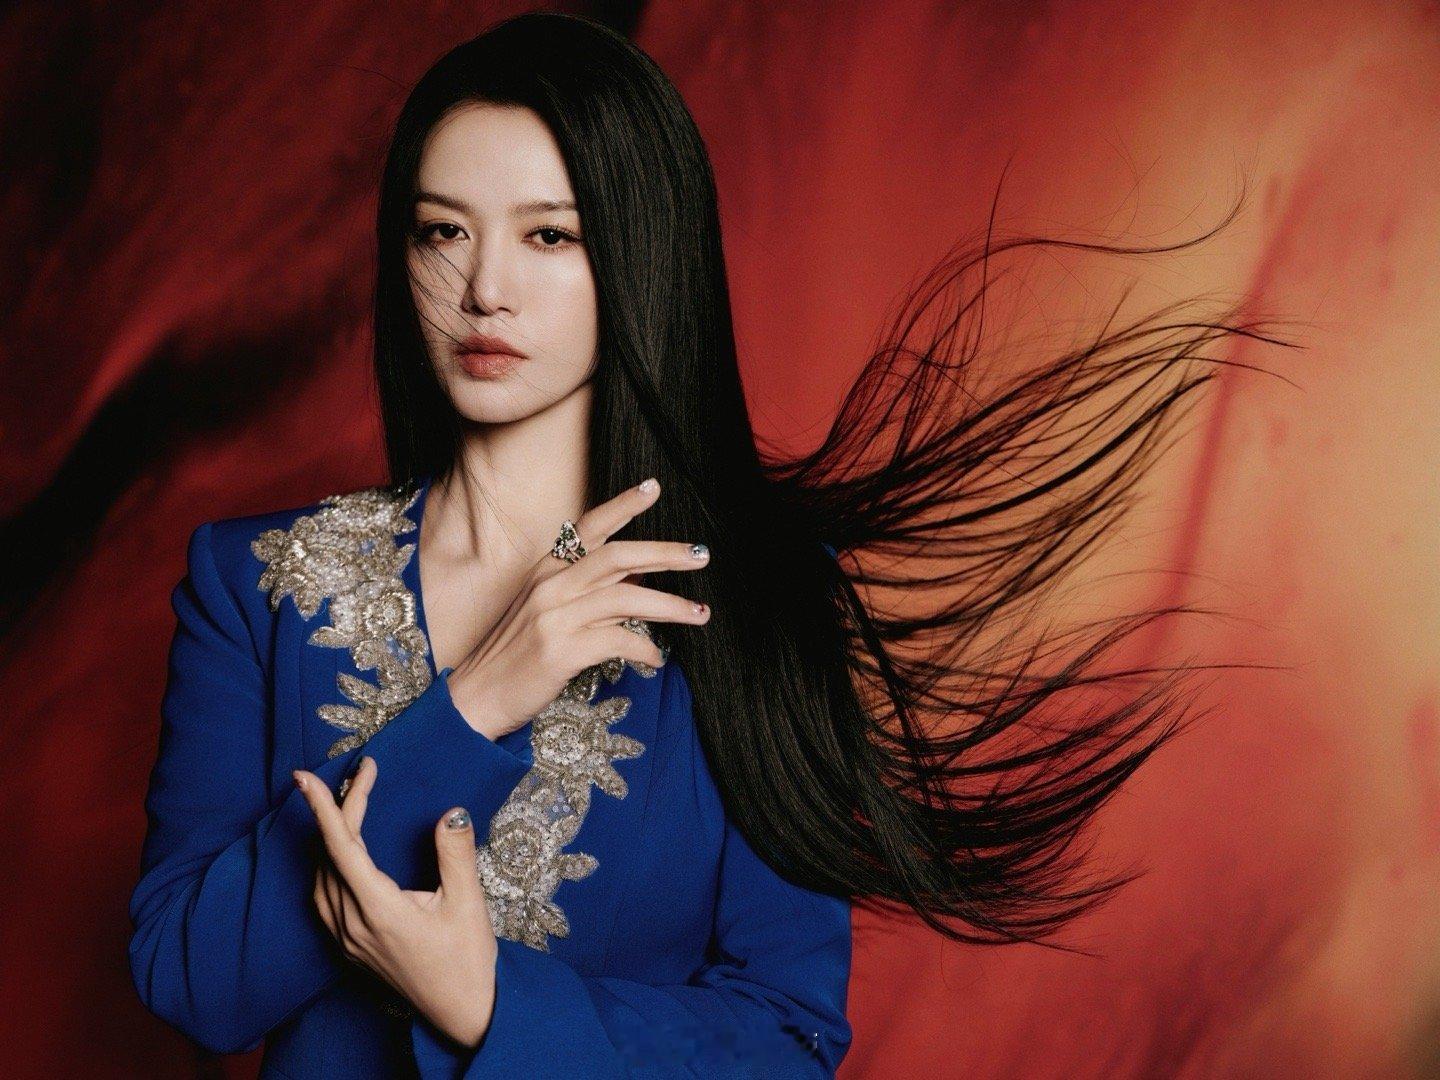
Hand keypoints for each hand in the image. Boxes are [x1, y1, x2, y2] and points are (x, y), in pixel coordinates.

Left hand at [294, 756, 497, 1049]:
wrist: (463, 1012)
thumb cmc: (467, 959)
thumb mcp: (468, 904)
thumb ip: (456, 854)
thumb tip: (450, 812)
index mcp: (378, 910)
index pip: (341, 847)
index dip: (322, 807)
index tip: (304, 777)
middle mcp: (353, 924)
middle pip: (332, 854)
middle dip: (342, 807)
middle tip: (364, 772)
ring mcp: (347, 939)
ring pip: (321, 876)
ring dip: (331, 836)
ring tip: (350, 803)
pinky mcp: (349, 947)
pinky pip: (323, 897)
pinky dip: (327, 864)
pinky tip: (341, 854)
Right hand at [447, 477, 712, 739]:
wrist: (475, 697)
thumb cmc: (515, 654)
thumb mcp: (547, 611)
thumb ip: (589, 590)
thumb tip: (640, 577)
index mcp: (546, 571)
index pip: (590, 528)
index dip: (623, 506)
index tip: (653, 487)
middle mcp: (550, 586)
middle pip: (619, 557)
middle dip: (666, 553)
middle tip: (702, 555)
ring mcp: (554, 617)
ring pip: (627, 598)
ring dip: (670, 606)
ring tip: (699, 614)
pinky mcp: (560, 650)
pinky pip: (619, 641)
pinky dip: (645, 648)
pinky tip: (655, 658)